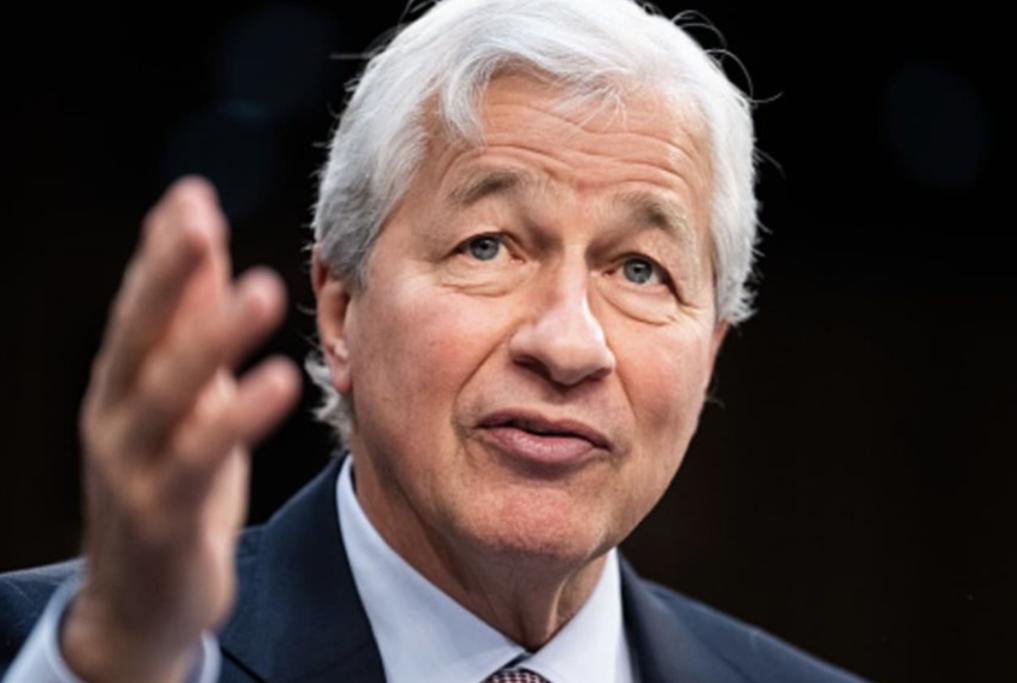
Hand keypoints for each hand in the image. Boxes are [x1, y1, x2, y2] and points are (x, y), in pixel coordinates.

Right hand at [60, 177, 300, 682]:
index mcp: (123, 384)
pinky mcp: (163, 514)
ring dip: (211, 337)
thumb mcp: (181, 403)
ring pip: (167, 392)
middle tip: (201, 219)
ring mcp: (132, 467)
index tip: (191, 196)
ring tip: (260, 290)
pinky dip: (236, 418)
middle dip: (169, 273)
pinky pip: (200, 460)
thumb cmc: (170, 483)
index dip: (163, 253)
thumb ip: (188, 330)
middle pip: (139, 335)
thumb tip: (204, 250)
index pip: (140, 308)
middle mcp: (116, 416)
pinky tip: (278, 380)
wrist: (143, 596)